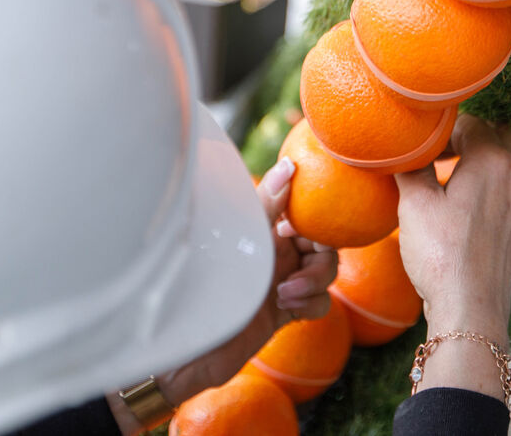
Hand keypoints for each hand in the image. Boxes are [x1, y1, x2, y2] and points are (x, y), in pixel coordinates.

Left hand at [108, 157, 336, 432]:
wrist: (185, 345)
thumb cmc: (202, 285)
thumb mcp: (238, 238)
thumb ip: (267, 204)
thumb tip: (289, 165)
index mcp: (262, 227)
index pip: (305, 212)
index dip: (315, 216)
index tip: (299, 227)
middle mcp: (275, 252)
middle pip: (323, 243)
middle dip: (321, 254)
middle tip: (303, 264)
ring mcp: (282, 281)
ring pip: (325, 272)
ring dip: (316, 280)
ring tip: (286, 292)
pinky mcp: (285, 312)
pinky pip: (320, 304)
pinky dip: (312, 303)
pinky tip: (288, 307)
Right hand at [394, 116, 510, 398]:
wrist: (471, 309)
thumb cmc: (440, 253)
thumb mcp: (415, 203)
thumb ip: (412, 165)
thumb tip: (403, 146)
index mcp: (493, 159)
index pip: (470, 122)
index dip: (442, 130)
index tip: (421, 147)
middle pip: (499, 133)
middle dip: (471, 136)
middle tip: (440, 154)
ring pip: (510, 161)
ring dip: (484, 160)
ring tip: (451, 178)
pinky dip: (492, 185)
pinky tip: (466, 207)